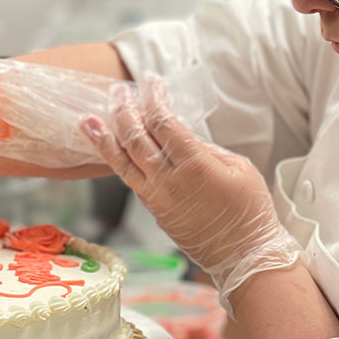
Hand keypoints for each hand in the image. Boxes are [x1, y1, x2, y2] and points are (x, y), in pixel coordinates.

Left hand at [81, 77, 299, 306]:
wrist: (245, 258)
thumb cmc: (251, 212)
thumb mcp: (241, 169)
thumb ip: (208, 149)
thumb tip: (184, 136)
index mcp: (194, 165)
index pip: (163, 122)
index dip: (153, 98)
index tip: (150, 81)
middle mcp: (168, 181)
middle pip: (136, 138)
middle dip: (123, 111)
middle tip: (116, 91)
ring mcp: (157, 199)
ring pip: (122, 162)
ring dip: (104, 138)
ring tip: (88, 119)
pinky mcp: (154, 211)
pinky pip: (129, 180)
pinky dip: (116, 161)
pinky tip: (109, 149)